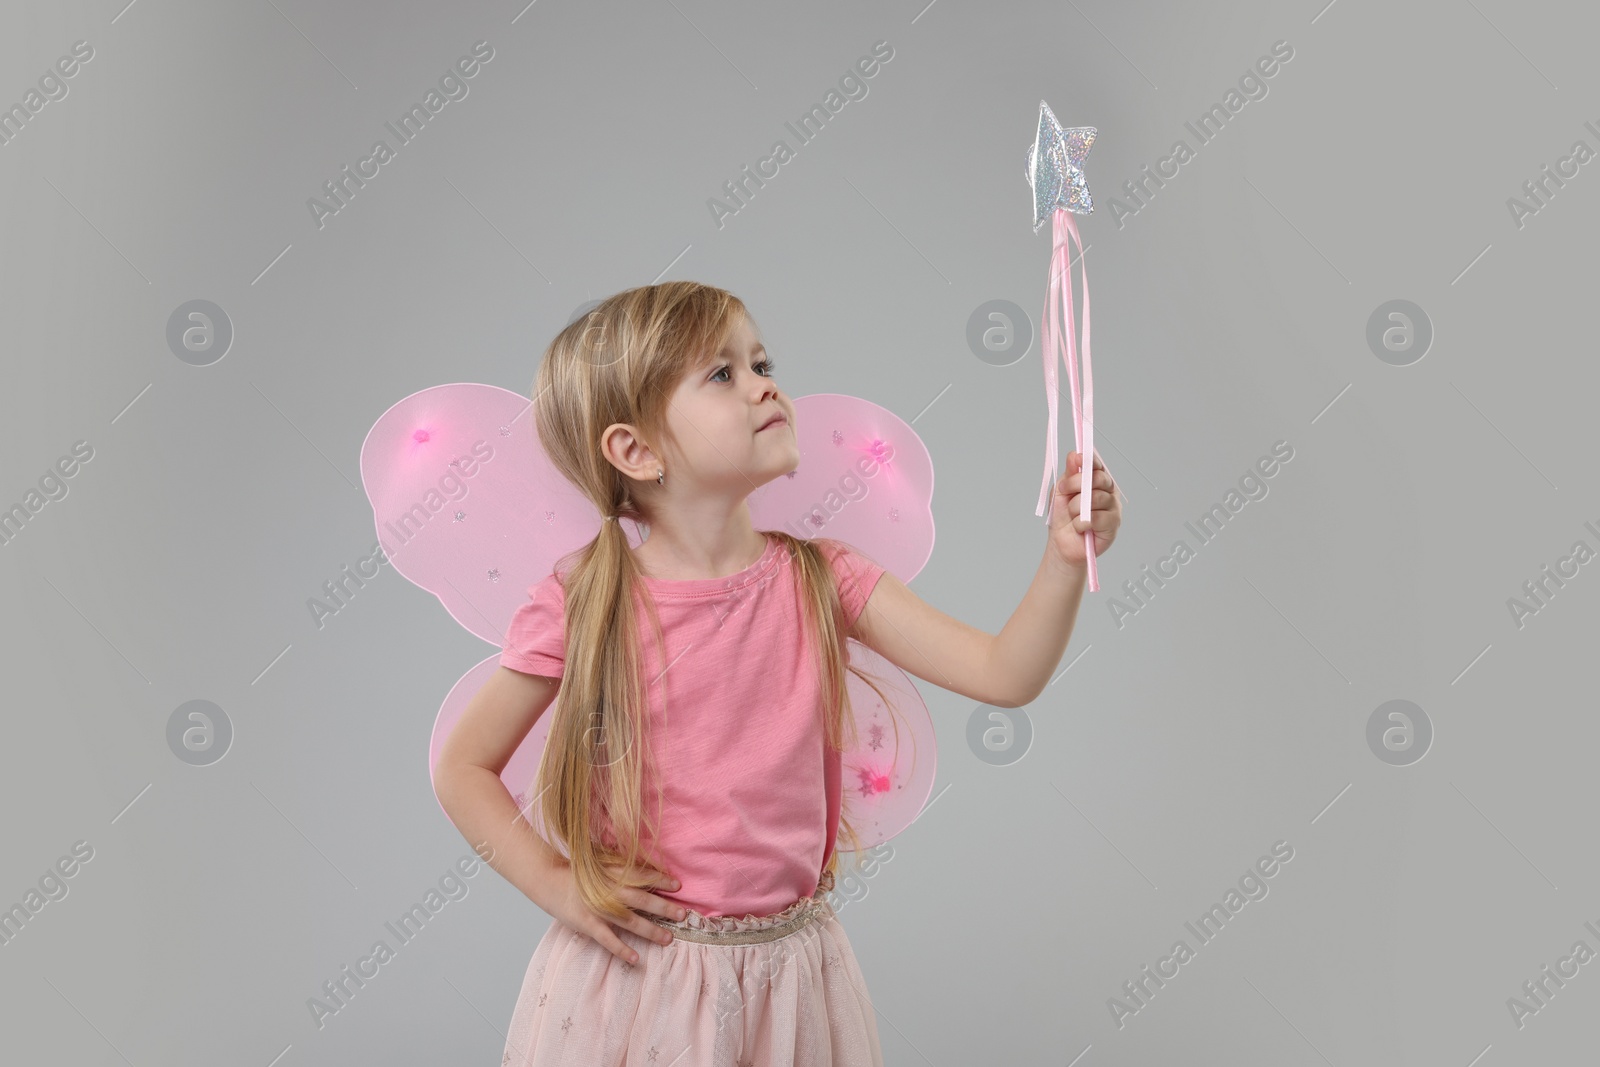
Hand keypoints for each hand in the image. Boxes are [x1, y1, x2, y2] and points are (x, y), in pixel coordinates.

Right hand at [533, 858, 687, 964]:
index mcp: (614, 873)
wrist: (549, 880)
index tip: (678, 885)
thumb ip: (623, 868)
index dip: (661, 880)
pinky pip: (607, 939)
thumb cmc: (580, 874)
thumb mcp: (602, 864)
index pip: (642, 876)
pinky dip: (621, 950)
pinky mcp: (587, 924)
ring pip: (629, 921)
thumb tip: (650, 872)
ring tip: (668, 939)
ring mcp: (598, 908)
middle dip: (664, 907)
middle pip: (642, 900)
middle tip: (682, 915)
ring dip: (650, 930)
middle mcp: (609, 890)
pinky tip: (636, 959)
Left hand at [1047, 450, 1120, 570]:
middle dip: (1075, 484)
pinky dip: (1081, 523)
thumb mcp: (1061, 491)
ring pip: (1094, 498)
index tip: (1076, 461)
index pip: (1097, 464)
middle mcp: (1109, 491)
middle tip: (1065, 493)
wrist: (1062, 543)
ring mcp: (1113, 507)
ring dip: (1075, 508)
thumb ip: (1069, 473)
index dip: (1087, 461)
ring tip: (1073, 516)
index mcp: (1097, 480)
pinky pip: (1095, 517)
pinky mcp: (1113, 525)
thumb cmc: (1063, 516)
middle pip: (1098, 478)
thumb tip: (1075, 455)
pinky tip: (1080, 528)